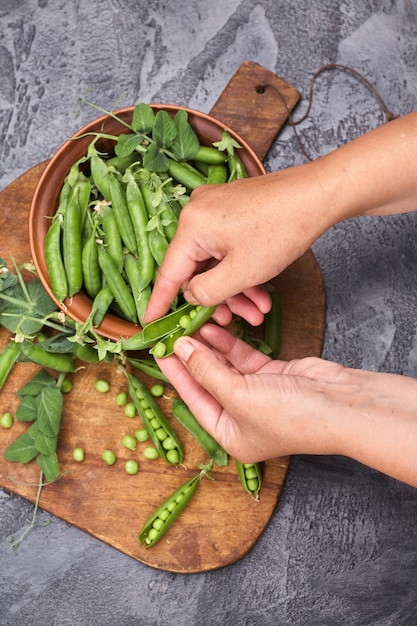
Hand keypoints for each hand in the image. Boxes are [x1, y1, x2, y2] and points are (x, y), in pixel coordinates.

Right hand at [142, 161, 334, 323]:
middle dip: (218, 298)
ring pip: (215, 261)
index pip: (169, 273)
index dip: (159, 303)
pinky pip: (227, 248)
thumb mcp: (241, 273)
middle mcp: (197, 212)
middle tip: (233, 320)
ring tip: (257, 310)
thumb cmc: (282, 229)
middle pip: (196, 268)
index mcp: (191, 225)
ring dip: (234, 288)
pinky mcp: (231, 209)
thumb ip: (207, 292)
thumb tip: (190, 296)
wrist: (318, 194)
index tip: (148, 323)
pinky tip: (260, 290)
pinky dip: (241, 270)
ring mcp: (214, 208)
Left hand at [157, 324, 416, 485]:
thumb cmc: (291, 415)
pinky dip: (230, 345)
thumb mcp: (239, 396)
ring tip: (192, 325)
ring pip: (225, 367)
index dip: (176, 374)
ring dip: (210, 347)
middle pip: (208, 382)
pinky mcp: (273, 377)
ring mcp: (258, 396)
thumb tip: (182, 349)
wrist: (342, 405)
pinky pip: (243, 358)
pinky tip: (215, 329)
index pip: (194, 400)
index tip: (159, 350)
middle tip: (173, 332)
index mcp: (230, 435)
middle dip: (192, 357)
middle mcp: (242, 418)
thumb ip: (207, 371)